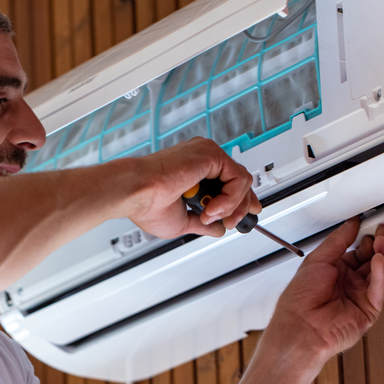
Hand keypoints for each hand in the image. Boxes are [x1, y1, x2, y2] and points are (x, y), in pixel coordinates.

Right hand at [126, 138, 260, 238]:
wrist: (135, 193)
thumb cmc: (146, 204)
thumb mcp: (183, 221)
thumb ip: (203, 223)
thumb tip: (218, 229)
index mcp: (194, 171)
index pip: (229, 181)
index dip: (241, 199)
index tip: (249, 213)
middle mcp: (201, 160)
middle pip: (239, 181)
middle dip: (241, 207)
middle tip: (230, 224)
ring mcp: (207, 155)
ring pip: (241, 181)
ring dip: (232, 206)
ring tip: (211, 216)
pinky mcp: (211, 155)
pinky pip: (237, 178)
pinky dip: (230, 198)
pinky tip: (212, 208)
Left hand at [266, 219, 383, 364]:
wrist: (299, 327)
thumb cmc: (299, 299)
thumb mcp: (316, 260)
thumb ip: (337, 241)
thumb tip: (350, 225)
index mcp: (336, 270)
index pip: (360, 251)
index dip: (367, 237)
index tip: (372, 224)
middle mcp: (350, 282)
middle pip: (374, 260)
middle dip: (380, 244)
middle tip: (383, 230)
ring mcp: (361, 295)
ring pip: (382, 272)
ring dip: (383, 254)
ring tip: (381, 241)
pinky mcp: (369, 309)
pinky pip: (379, 288)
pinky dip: (381, 272)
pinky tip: (378, 259)